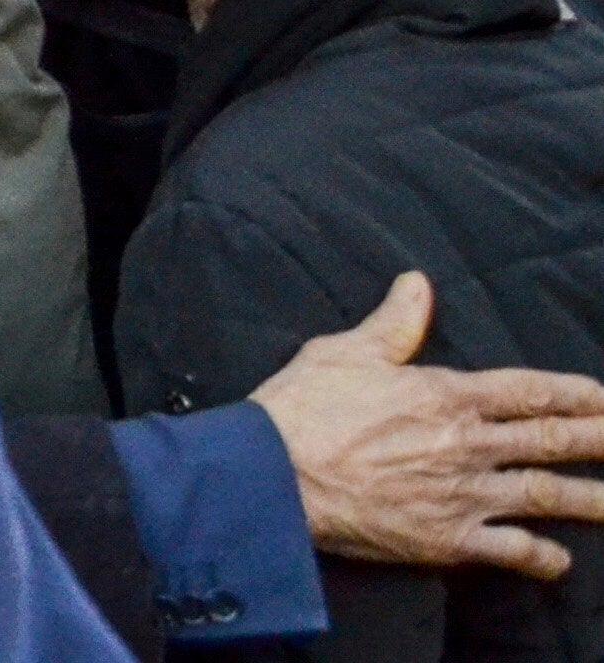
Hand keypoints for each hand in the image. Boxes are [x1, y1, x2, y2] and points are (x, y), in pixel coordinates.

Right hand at [258, 273, 603, 576]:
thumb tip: (418, 284)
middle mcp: (466, 444)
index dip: (574, 394)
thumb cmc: (303, 408)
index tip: (603, 398)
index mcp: (445, 395)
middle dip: (600, 439)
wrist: (273, 475)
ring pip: (546, 495)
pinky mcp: (447, 538)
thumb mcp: (344, 351)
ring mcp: (463, 494)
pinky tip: (559, 560)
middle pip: (551, 441)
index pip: (528, 392)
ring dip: (592, 500)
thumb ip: (392, 324)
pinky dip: (541, 557)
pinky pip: (510, 550)